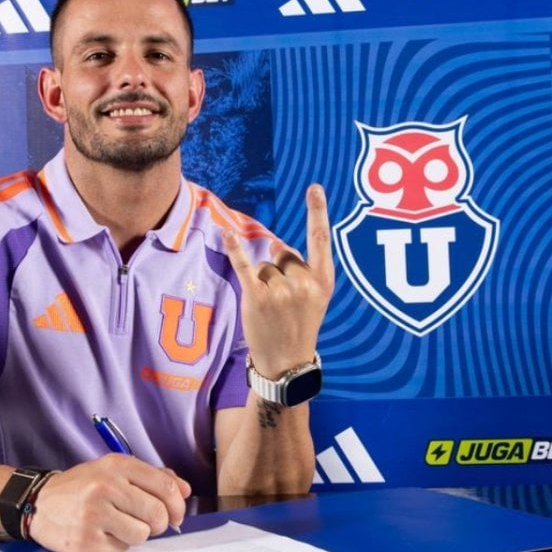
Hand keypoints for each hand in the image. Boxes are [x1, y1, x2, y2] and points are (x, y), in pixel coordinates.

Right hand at [27, 454, 190, 551]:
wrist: (37, 502)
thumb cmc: (82, 487)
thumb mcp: (113, 471)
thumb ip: (151, 477)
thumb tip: (185, 491)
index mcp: (117, 465)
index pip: (166, 486)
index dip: (178, 505)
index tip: (176, 515)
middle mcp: (106, 486)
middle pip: (157, 514)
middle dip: (159, 524)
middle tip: (149, 524)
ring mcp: (94, 514)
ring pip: (142, 534)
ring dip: (137, 534)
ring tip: (120, 526)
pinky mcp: (85, 539)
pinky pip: (121, 548)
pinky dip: (117, 544)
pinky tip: (102, 533)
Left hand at [223, 184, 333, 378]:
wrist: (286, 364)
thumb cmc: (300, 327)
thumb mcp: (315, 299)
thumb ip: (302, 270)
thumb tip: (274, 245)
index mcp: (324, 281)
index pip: (320, 239)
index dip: (318, 211)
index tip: (314, 188)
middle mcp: (304, 282)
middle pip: (283, 254)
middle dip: (279, 271)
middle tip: (284, 304)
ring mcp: (281, 290)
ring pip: (264, 265)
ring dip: (262, 282)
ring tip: (271, 309)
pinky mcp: (258, 297)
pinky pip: (245, 266)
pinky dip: (235, 249)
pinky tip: (227, 233)